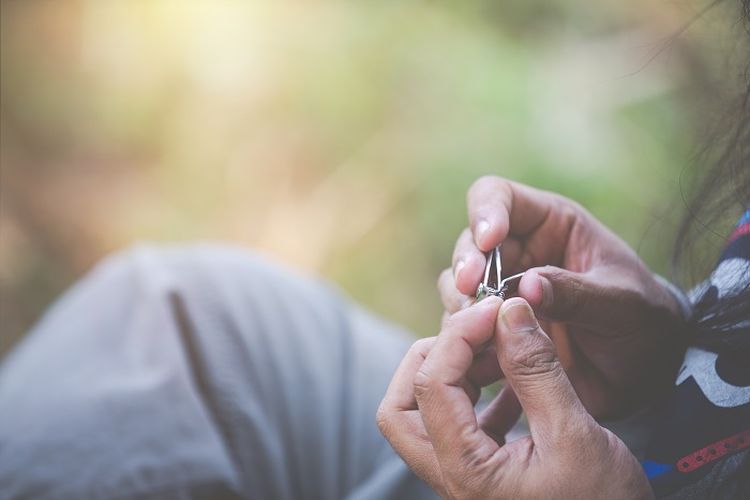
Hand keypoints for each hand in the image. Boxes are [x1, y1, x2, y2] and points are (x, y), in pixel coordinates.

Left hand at [377, 298, 653, 498]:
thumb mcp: (576, 435)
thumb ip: (536, 371)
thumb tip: (509, 312)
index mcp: (466, 470)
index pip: (431, 385)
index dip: (458, 336)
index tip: (495, 309)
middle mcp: (453, 476)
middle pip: (403, 405)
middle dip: (433, 357)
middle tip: (479, 331)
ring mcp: (466, 476)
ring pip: (428, 414)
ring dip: (459, 372)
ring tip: (506, 349)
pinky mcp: (485, 474)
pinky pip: (464, 424)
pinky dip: (482, 394)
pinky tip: (519, 379)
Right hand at [438, 177, 685, 417]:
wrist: (647, 372)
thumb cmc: (643, 321)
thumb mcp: (622, 304)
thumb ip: (577, 294)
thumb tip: (527, 286)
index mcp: (551, 225)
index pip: (499, 197)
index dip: (486, 213)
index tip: (488, 243)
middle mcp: (519, 253)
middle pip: (469, 245)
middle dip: (466, 268)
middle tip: (472, 294)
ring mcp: (504, 292)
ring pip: (458, 286)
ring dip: (462, 306)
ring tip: (481, 329)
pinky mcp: (497, 329)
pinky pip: (465, 328)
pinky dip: (466, 340)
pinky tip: (481, 357)